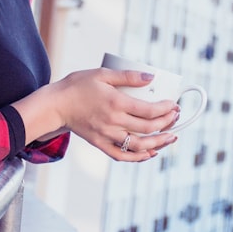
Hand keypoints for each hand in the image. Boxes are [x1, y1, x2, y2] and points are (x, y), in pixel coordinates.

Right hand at [16, 68, 180, 161]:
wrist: (56, 105)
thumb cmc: (78, 86)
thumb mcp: (103, 74)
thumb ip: (128, 76)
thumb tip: (151, 77)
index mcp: (115, 103)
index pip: (148, 111)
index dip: (165, 109)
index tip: (174, 105)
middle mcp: (113, 122)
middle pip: (147, 128)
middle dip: (167, 124)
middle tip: (176, 117)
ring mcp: (107, 135)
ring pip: (138, 146)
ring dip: (159, 143)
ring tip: (171, 137)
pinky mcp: (100, 144)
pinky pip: (122, 156)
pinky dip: (139, 158)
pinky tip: (151, 153)